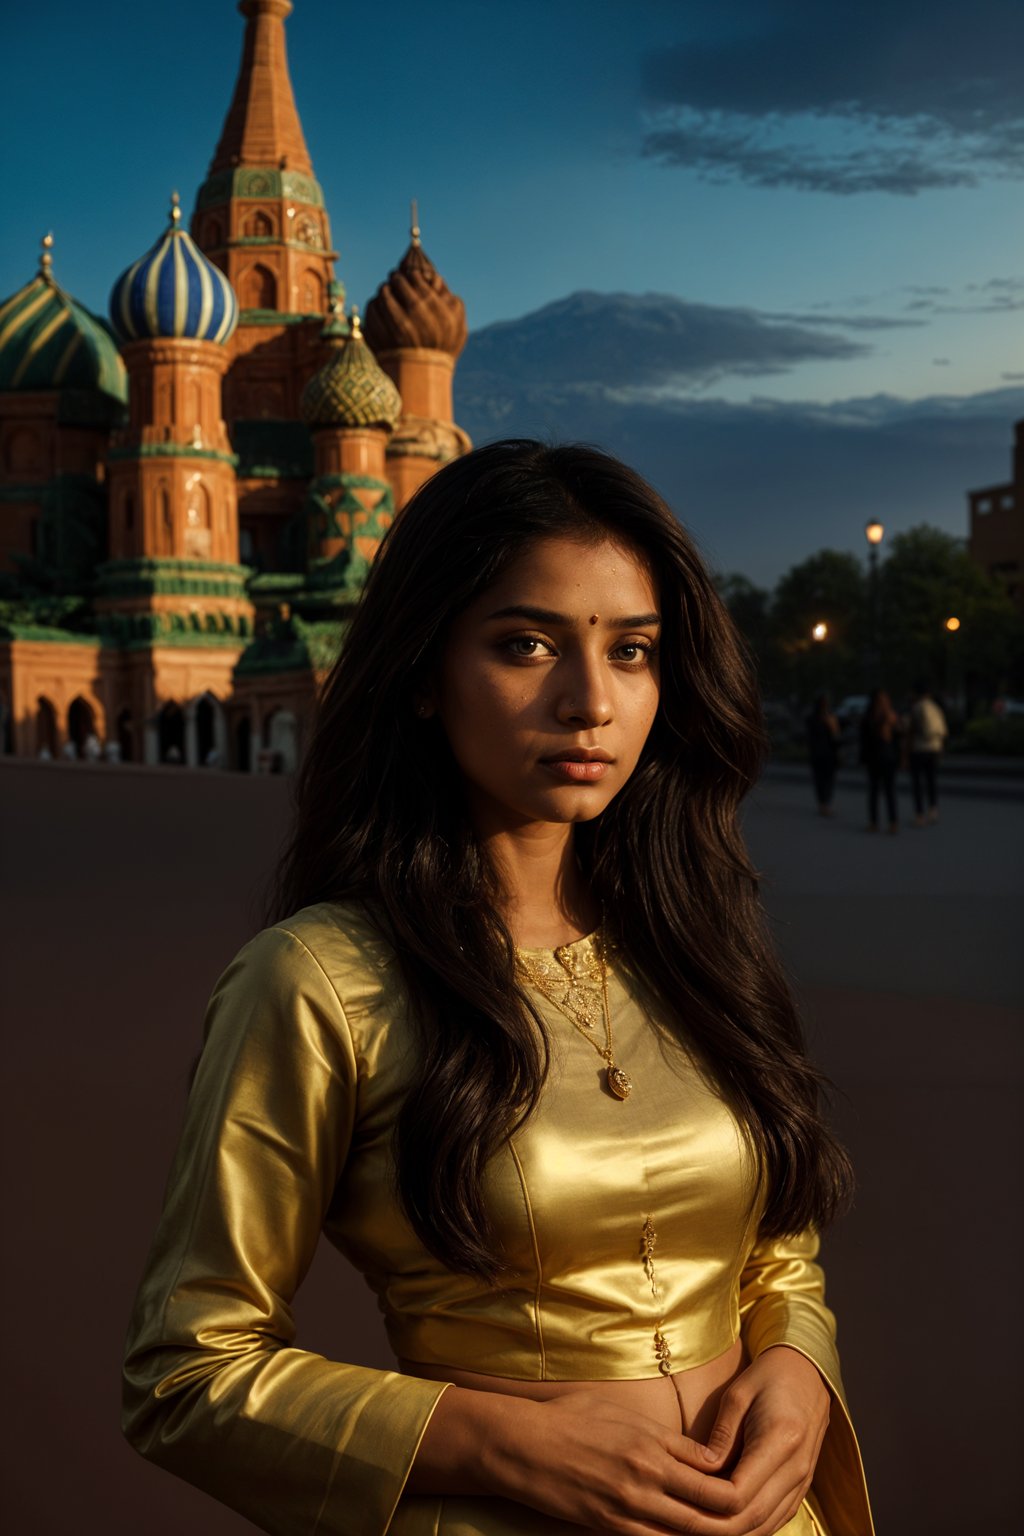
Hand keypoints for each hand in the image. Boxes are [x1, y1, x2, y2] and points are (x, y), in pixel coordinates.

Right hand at [489, 1389, 740, 1533]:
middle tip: (749, 1518)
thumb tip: (701, 1457)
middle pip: (709, 1510)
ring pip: (686, 1534)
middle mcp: (647, 1477)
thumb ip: (664, 1438)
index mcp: (652, 1444)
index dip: (736, 1483)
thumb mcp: (621, 1413)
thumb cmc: (570, 1419)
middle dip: (734, 1518)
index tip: (747, 1486)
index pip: (712, 1472)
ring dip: (707, 1534)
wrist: (523, 1444)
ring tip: (726, 1532)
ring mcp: (628, 1507)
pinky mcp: (608, 1527)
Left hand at [699, 1346, 830, 1533]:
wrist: (808, 1372)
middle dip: (716, 1528)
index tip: (681, 1497)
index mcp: (781, 1439)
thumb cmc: (768, 1376)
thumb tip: (701, 1472)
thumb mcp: (737, 1394)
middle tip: (681, 1524)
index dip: (708, 1503)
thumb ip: (721, 1436)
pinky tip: (724, 1524)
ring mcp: (803, 1481)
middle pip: (753, 1518)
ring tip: (697, 1528)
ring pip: (766, 1526)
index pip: (740, 1493)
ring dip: (733, 1533)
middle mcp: (797, 1468)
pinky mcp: (802, 1486)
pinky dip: (751, 1528)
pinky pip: (776, 1519)